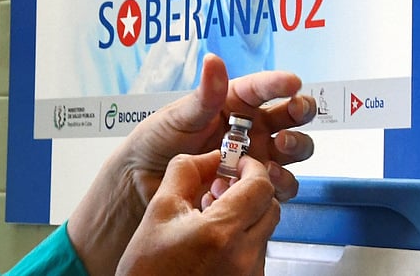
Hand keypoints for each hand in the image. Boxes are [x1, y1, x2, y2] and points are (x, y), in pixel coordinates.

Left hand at [68, 54, 313, 275]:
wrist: (141, 181)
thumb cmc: (158, 141)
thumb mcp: (179, 116)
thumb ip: (204, 95)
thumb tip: (214, 60)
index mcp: (233, 102)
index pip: (263, 88)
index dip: (280, 83)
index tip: (293, 82)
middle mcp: (251, 128)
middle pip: (291, 116)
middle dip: (300, 111)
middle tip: (293, 112)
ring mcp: (256, 157)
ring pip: (294, 149)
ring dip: (295, 146)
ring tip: (279, 147)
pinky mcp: (254, 186)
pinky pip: (281, 185)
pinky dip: (281, 182)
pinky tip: (266, 179)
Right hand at [116, 151, 278, 275]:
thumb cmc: (148, 268)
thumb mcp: (159, 209)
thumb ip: (185, 172)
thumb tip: (209, 156)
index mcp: (220, 232)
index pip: (260, 187)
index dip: (251, 168)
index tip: (238, 163)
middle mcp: (244, 257)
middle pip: (271, 207)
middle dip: (251, 190)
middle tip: (225, 185)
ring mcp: (249, 274)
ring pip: (264, 229)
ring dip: (245, 215)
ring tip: (212, 214)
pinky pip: (257, 251)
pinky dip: (242, 237)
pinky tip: (214, 238)